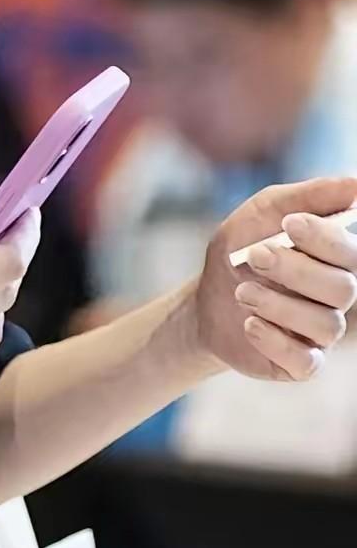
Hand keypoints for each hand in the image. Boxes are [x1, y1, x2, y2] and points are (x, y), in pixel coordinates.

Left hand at [193, 176, 356, 380]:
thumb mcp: (264, 212)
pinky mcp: (300, 363)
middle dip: (295, 270)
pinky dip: (275, 341)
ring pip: (325, 324)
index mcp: (333, 258)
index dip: (324, 238)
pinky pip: (306, 361)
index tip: (288, 223)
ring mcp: (320, 332)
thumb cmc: (240, 249)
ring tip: (242, 292)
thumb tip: (355, 183)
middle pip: (341, 288)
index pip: (349, 252)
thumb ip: (308, 197)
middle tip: (254, 255)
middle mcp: (335, 296)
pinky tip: (250, 324)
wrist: (205, 298)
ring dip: (278, 304)